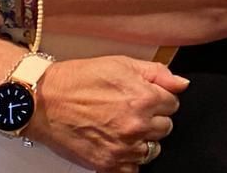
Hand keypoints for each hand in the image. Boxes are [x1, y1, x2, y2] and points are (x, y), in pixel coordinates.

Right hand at [27, 54, 186, 172]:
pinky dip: (128, 160)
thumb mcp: (122, 64)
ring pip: (152, 150)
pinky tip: (118, 146)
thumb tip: (182, 84)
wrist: (43, 101)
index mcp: (144, 98)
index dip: (161, 99)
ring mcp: (122, 148)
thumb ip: (158, 74)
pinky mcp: (106, 164)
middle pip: (165, 128)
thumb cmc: (80, 79)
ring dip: (143, 140)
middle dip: (154, 119)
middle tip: (133, 112)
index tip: (148, 97)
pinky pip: (133, 170)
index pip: (174, 104)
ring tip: (124, 128)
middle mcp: (137, 126)